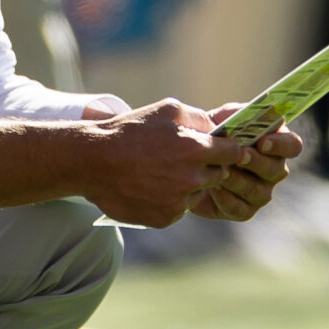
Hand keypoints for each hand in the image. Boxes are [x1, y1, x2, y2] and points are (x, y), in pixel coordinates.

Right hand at [81, 99, 262, 228]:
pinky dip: (171, 200)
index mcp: (196, 150)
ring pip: (198, 193)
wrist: (94, 162)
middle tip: (186, 159)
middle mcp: (191, 178)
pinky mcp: (165, 218)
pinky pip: (179, 209)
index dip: (230, 149)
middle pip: (218, 175)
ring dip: (189, 184)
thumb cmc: (130, 130)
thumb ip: (198, 118)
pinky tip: (152, 186)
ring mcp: (178, 201)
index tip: (225, 148)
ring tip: (163, 172)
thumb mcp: (166, 110)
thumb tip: (217, 129)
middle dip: (208, 166)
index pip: (234, 153)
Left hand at [188, 103, 300, 221]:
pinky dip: (227, 198)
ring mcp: (261, 192)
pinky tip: (214, 187)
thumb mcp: (225, 118)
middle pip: (277, 170)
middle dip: (257, 162)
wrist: (188, 159)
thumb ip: (242, 115)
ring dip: (239, 180)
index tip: (263, 142)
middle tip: (240, 155)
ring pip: (259, 192)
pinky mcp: (243, 210)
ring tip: (221, 170)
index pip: (292, 145)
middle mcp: (274, 170)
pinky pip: (240, 209)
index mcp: (276, 144)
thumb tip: (258, 113)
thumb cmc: (213, 135)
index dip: (281, 145)